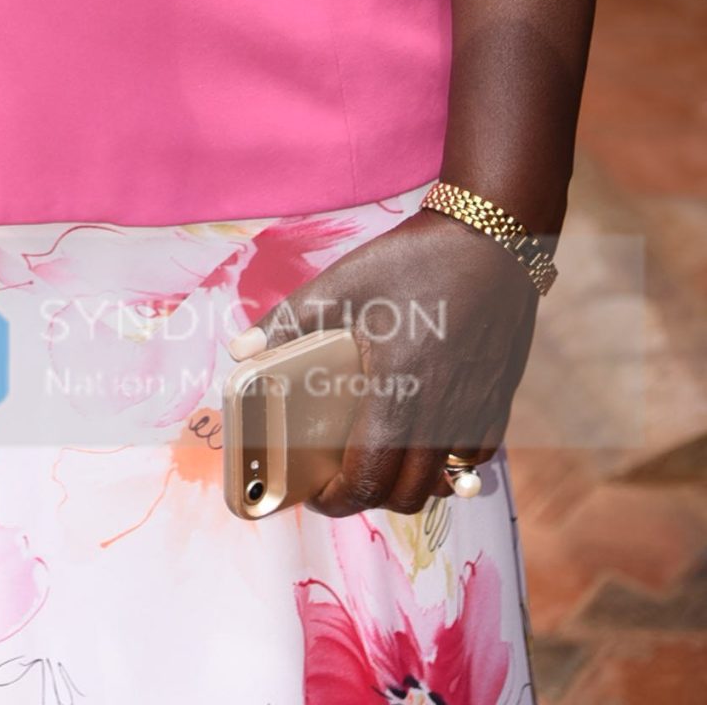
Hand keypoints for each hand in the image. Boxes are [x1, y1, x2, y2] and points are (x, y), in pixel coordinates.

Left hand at [229, 209, 539, 513]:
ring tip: (378, 462)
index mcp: (398, 391)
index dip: (336, 499)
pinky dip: (445, 466)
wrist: (491, 240)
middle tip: (340, 478)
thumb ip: (290, 321)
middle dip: (367, 499)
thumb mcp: (343, 282)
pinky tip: (424, 438)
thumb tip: (241, 351)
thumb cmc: (414, 261)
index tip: (314, 494)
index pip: (368, 478)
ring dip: (406, 487)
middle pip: (405, 495)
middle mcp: (442, 414)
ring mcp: (475, 412)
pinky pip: (472, 460)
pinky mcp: (498, 401)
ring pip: (441, 484)